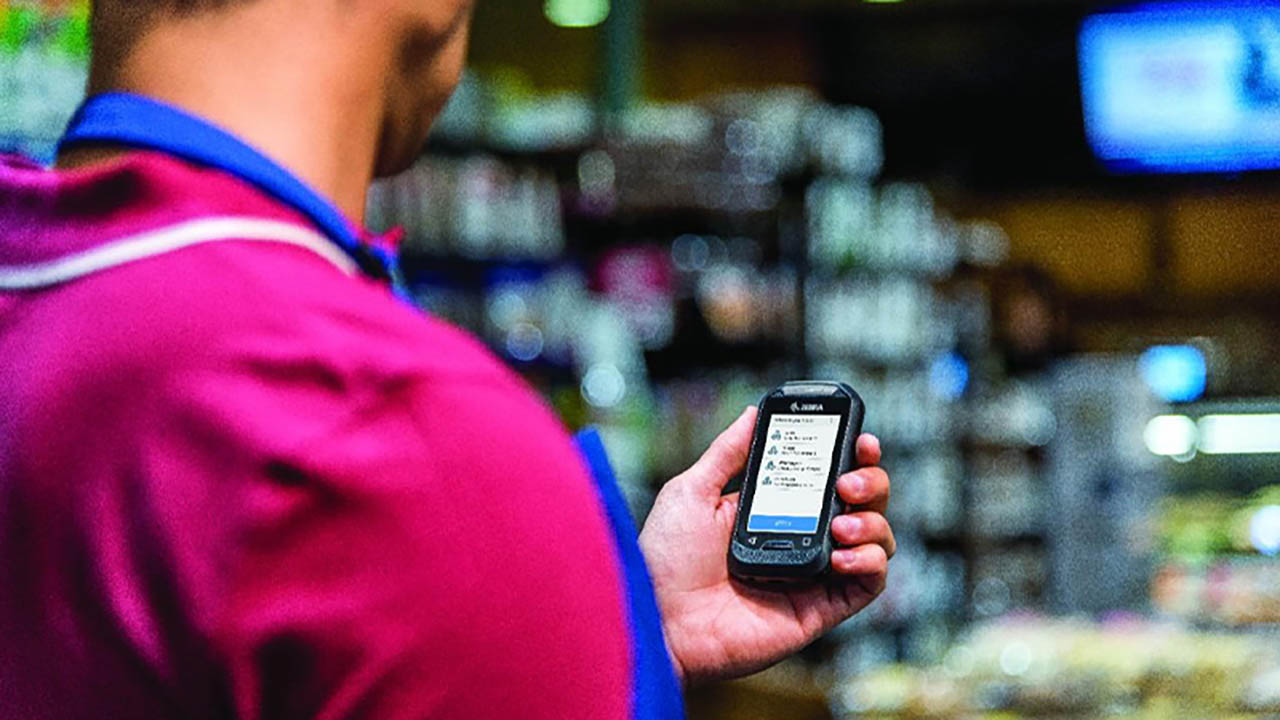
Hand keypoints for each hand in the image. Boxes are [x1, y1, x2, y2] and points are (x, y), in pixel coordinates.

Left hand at [639, 406, 893, 685]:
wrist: (659, 621)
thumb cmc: (665, 560)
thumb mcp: (692, 491)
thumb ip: (727, 452)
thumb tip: (753, 412)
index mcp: (775, 508)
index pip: (827, 476)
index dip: (852, 455)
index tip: (860, 439)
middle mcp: (801, 538)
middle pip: (862, 503)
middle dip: (870, 482)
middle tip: (847, 482)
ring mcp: (814, 575)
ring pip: (875, 540)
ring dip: (872, 522)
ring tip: (841, 523)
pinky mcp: (820, 610)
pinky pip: (868, 586)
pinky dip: (870, 563)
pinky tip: (841, 555)